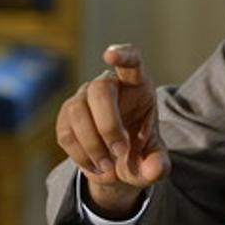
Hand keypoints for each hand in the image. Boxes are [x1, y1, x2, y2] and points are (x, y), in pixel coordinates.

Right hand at [55, 44, 170, 218]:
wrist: (116, 167)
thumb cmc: (140, 153)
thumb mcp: (154, 162)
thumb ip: (158, 164)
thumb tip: (155, 170)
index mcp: (137, 86)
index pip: (131, 61)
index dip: (122, 55)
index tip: (110, 54)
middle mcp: (108, 86)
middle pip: (100, 89)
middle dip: (108, 124)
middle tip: (121, 152)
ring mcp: (83, 99)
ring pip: (78, 110)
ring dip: (92, 142)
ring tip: (108, 167)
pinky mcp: (66, 118)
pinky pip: (66, 133)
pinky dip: (81, 155)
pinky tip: (96, 166)